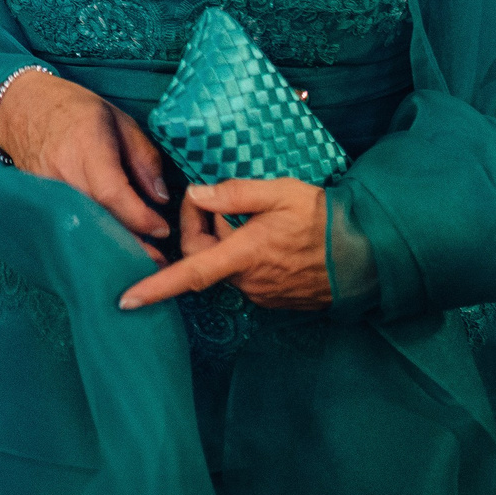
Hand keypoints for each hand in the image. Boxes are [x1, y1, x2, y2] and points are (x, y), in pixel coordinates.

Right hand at [0, 70, 172, 257]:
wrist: (21, 107)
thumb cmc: (75, 110)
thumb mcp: (120, 121)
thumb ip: (144, 158)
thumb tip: (160, 198)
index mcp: (86, 146)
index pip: (112, 193)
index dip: (139, 217)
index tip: (162, 229)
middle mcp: (62, 172)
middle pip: (97, 219)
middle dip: (129, 244)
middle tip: (157, 261)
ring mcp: (45, 190)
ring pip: (81, 229)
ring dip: (109, 247)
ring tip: (136, 260)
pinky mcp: (37, 201)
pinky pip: (66, 226)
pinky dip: (88, 241)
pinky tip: (107, 251)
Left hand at [119, 180, 329, 311]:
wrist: (370, 255)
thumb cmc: (324, 220)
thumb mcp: (280, 193)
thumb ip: (234, 193)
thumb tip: (195, 194)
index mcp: (243, 257)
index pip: (188, 274)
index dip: (154, 287)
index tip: (125, 301)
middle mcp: (248, 282)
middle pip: (203, 257)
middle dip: (200, 226)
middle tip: (217, 198)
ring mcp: (263, 294)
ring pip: (225, 265)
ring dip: (225, 239)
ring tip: (252, 214)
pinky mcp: (277, 298)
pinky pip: (246, 274)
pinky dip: (244, 253)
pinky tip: (266, 234)